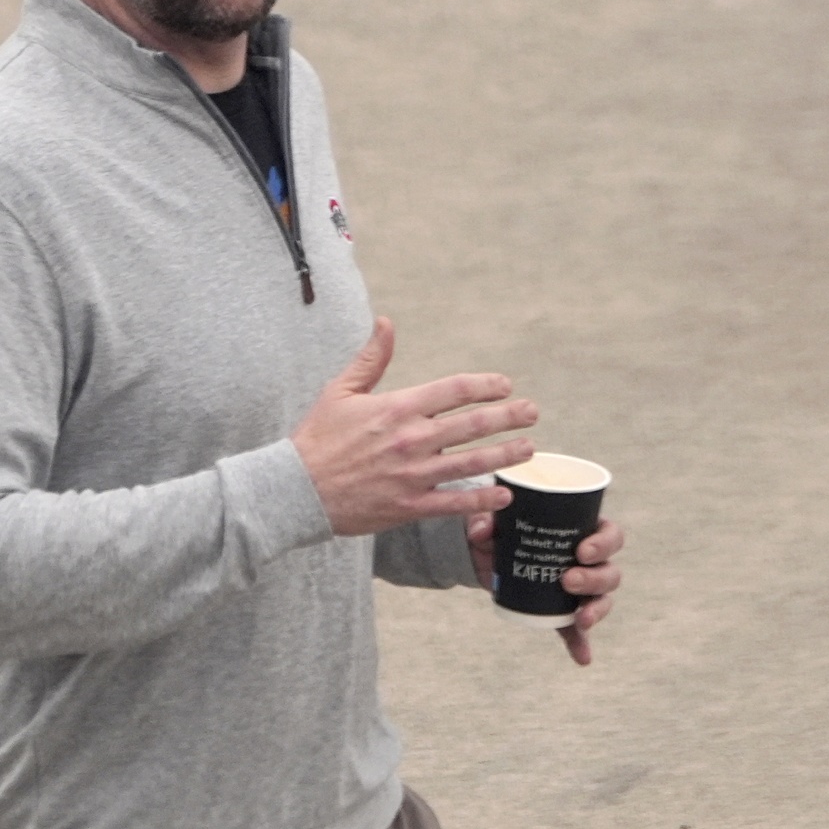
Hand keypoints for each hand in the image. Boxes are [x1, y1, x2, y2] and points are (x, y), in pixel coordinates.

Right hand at [292, 317, 536, 537]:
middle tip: (532, 412)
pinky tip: (504, 495)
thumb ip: (371, 359)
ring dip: (506, 454)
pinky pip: (455, 503)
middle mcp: (411, 440)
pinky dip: (483, 500)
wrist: (296, 489)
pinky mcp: (410, 506)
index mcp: (397, 408)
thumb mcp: (339, 391)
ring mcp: (413, 475)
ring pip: (472, 463)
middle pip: (473, 425)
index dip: (486, 386)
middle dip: (509, 416)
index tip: (503, 386)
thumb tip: (386, 323)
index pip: (455, 391)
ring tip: (528, 448)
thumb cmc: (316, 438)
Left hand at [467, 514, 625, 665]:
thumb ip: (485, 523)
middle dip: (595, 579)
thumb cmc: (502, 530)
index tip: (582, 551)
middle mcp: (589, 562)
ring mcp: (580, 589)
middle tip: (568, 580)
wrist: (487, 556)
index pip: (610, 535)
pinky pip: (577, 629)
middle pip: (610, 572)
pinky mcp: (563, 611)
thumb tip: (480, 532)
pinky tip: (581, 657)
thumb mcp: (493, 522)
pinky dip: (580, 643)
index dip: (604, 544)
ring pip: (602, 599)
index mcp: (582, 532)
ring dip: (596, 609)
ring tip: (580, 617)